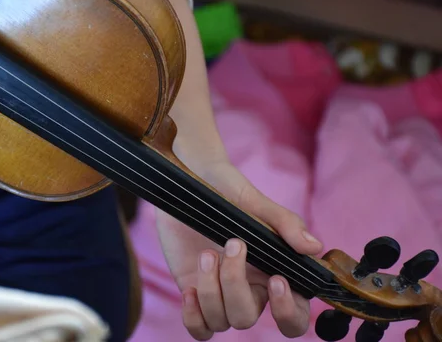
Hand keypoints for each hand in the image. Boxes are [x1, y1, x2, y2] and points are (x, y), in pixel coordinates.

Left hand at [155, 159, 322, 339]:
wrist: (190, 179)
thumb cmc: (228, 190)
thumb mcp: (257, 202)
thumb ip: (286, 224)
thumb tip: (314, 247)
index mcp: (274, 272)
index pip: (294, 316)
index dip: (288, 311)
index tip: (276, 280)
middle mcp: (249, 288)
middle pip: (248, 318)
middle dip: (236, 286)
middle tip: (234, 245)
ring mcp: (220, 292)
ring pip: (221, 321)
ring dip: (211, 289)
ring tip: (207, 253)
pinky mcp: (193, 290)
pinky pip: (198, 327)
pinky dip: (194, 316)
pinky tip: (190, 289)